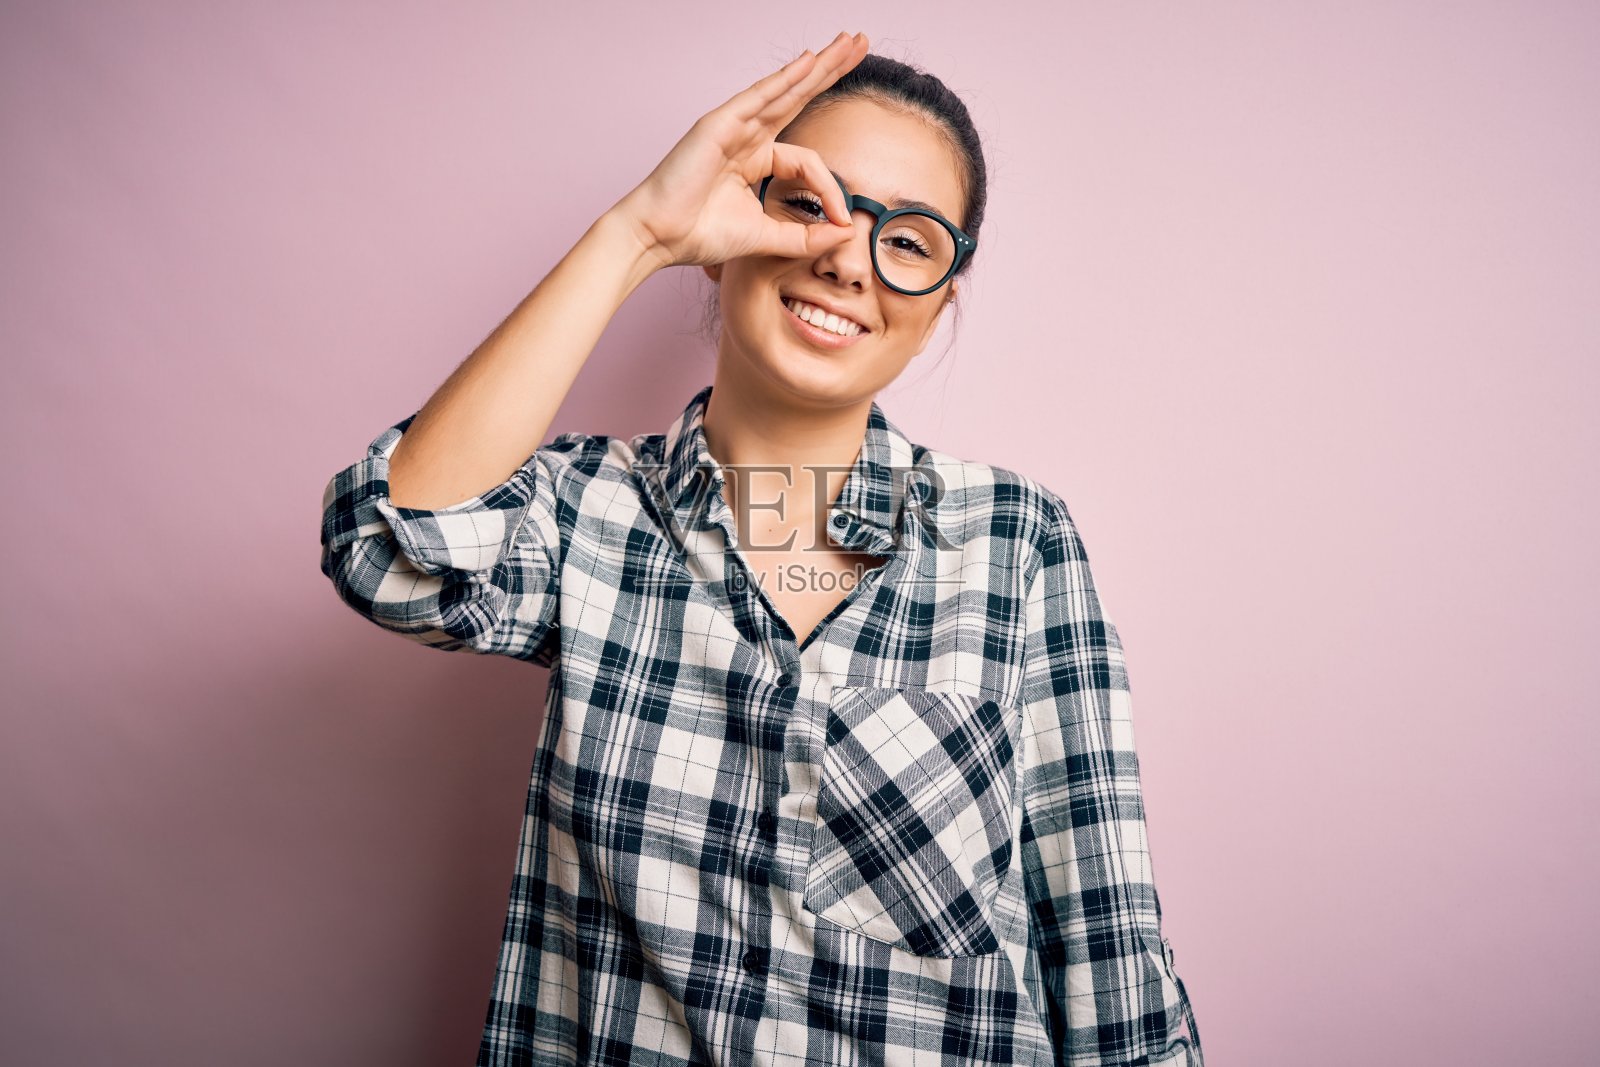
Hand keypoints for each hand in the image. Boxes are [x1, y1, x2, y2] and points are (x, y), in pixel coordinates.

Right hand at [611, 31, 869, 271]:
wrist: (658, 236)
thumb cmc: (699, 235)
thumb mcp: (766, 238)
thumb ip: (806, 237)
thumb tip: (846, 232)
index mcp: (755, 162)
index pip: (806, 162)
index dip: (829, 189)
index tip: (844, 218)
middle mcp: (746, 138)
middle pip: (798, 98)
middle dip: (831, 71)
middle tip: (861, 43)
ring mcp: (732, 127)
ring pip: (785, 90)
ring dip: (819, 65)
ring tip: (850, 42)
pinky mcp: (718, 124)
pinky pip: (758, 97)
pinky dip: (784, 79)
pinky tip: (809, 62)